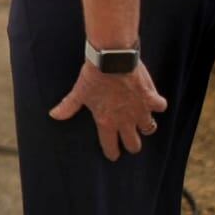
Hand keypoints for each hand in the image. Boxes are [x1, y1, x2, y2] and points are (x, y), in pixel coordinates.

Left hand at [50, 60, 167, 160]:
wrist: (111, 59)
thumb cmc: (93, 76)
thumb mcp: (79, 92)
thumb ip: (68, 106)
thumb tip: (53, 115)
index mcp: (106, 122)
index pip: (110, 146)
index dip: (112, 153)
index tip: (113, 155)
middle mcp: (125, 120)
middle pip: (134, 144)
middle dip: (132, 145)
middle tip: (129, 141)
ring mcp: (140, 110)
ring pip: (149, 128)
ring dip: (146, 126)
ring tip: (142, 122)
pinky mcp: (150, 97)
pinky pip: (160, 107)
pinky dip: (158, 104)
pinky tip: (155, 102)